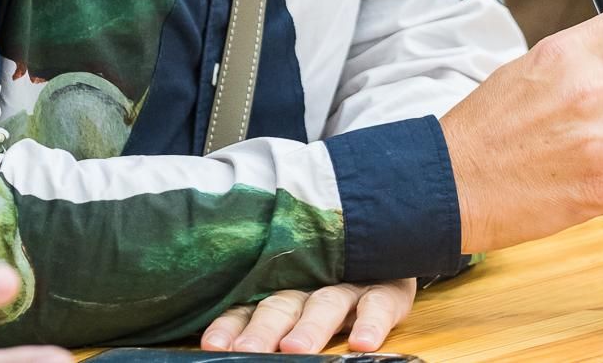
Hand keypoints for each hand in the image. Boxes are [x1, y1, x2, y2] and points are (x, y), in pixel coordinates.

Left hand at [200, 278, 415, 354]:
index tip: (213, 345)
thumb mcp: (298, 306)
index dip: (231, 326)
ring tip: (295, 349)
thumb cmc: (335, 287)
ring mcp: (349, 285)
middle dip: (264, 329)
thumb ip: (266, 320)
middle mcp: (311, 285)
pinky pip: (378, 303)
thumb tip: (227, 347)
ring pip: (325, 303)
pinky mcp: (388, 289)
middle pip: (282, 305)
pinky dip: (371, 321)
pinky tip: (362, 341)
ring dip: (310, 327)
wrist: (388, 251)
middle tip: (248, 350)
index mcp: (284, 291)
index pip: (250, 309)